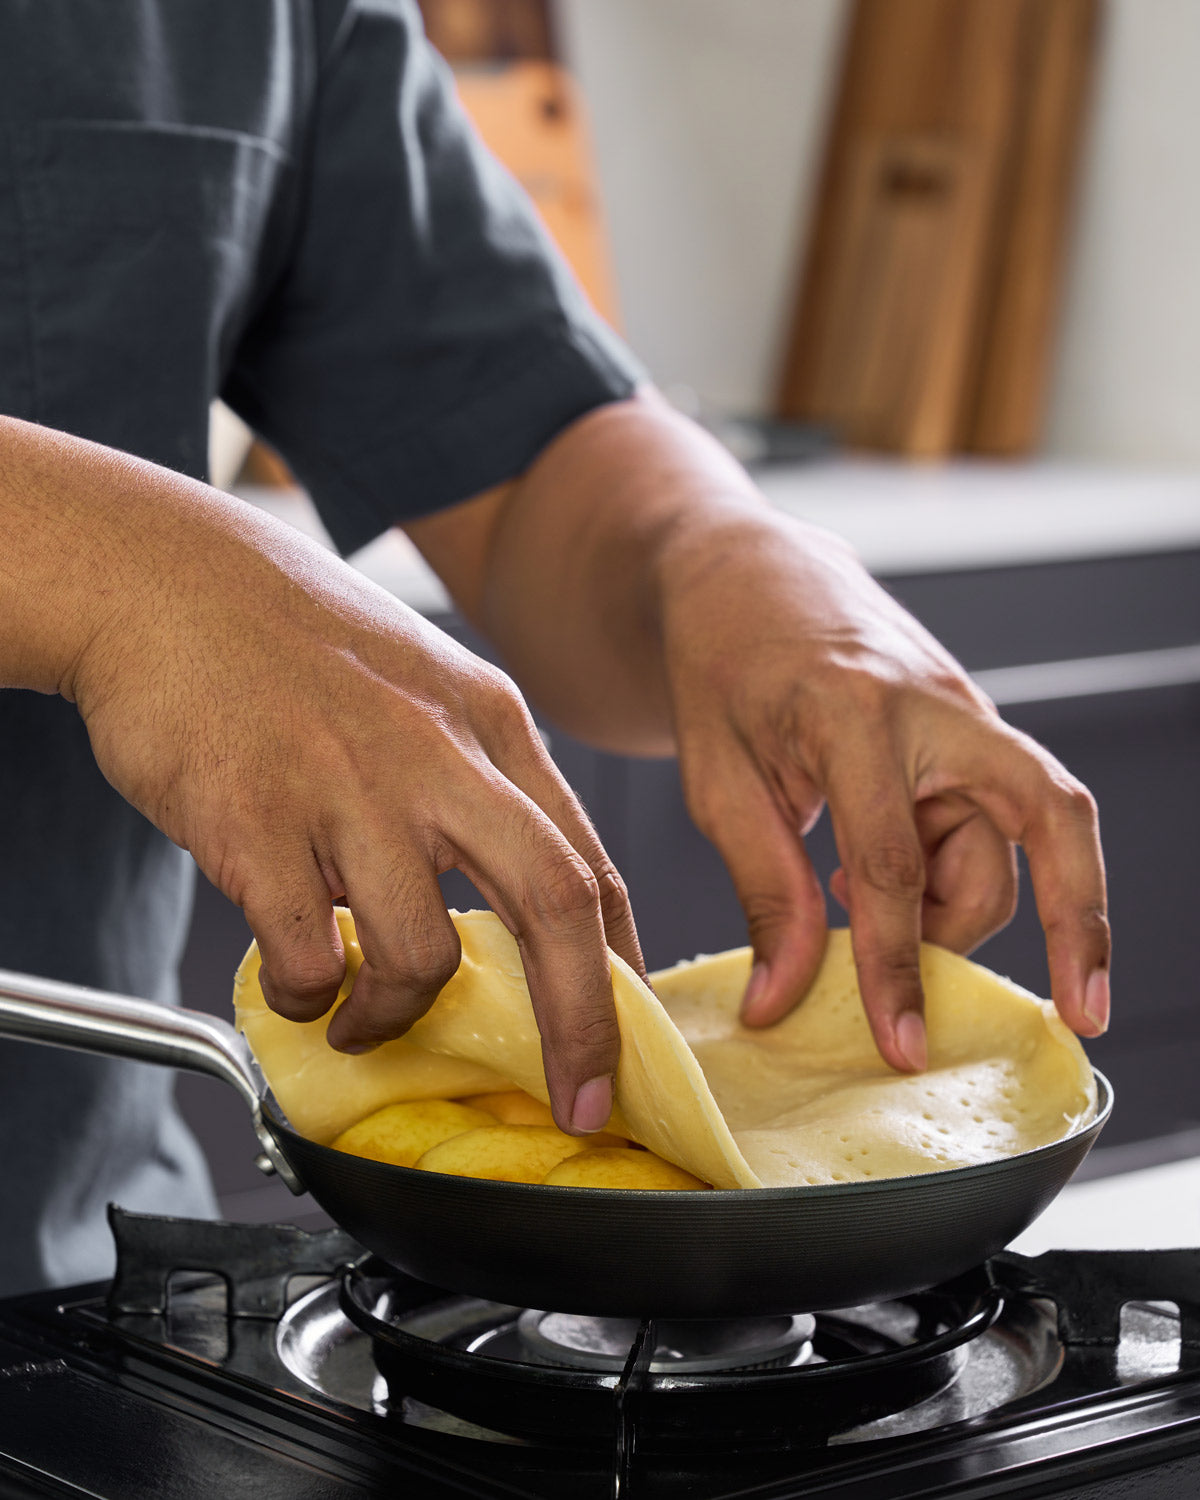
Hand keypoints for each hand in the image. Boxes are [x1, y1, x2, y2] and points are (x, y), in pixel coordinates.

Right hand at [29, 442, 641, 1132]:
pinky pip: (310, 955)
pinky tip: (298, 982)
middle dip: (584, 1025)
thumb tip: (500, 903)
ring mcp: (348, 785)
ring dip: (399, 1016)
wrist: (164, 575)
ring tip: (362, 1016)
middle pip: (554, 904)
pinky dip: (311, 997)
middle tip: (580, 1101)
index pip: (588, 861)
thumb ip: (472, 778)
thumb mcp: (423, 681)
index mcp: (490, 722)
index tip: (620, 1035)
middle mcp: (437, 752)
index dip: (618, 964)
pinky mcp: (256, 819)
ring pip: (423, 954)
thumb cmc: (294, 637)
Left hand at [656, 508, 1109, 1070]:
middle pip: (1043, 820)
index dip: (896, 964)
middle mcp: (936, 705)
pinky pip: (992, 819)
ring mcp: (964, 712)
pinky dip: (956, 873)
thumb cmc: (720, 669)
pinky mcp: (969, 730)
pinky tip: (885, 893)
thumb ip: (763, 890)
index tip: (901, 1044)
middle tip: (1078, 1013)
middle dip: (1073, 922)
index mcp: (853, 709)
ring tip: (880, 933)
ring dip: (963, 906)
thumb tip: (783, 1001)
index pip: (893, 863)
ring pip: (1012, 836)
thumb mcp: (718, 782)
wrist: (745, 577)